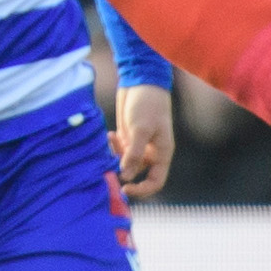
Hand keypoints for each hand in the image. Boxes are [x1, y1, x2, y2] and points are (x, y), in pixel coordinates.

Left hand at [111, 83, 174, 198]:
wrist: (141, 81)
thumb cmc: (147, 104)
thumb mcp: (140, 129)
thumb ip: (134, 153)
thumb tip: (125, 175)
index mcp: (161, 153)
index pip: (156, 181)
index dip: (142, 189)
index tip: (124, 188)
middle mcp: (151, 152)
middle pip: (138, 174)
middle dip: (124, 172)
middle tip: (109, 168)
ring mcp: (139, 144)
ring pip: (126, 162)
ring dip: (116, 156)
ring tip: (111, 141)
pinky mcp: (129, 135)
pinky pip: (119, 149)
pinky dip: (113, 145)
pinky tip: (110, 134)